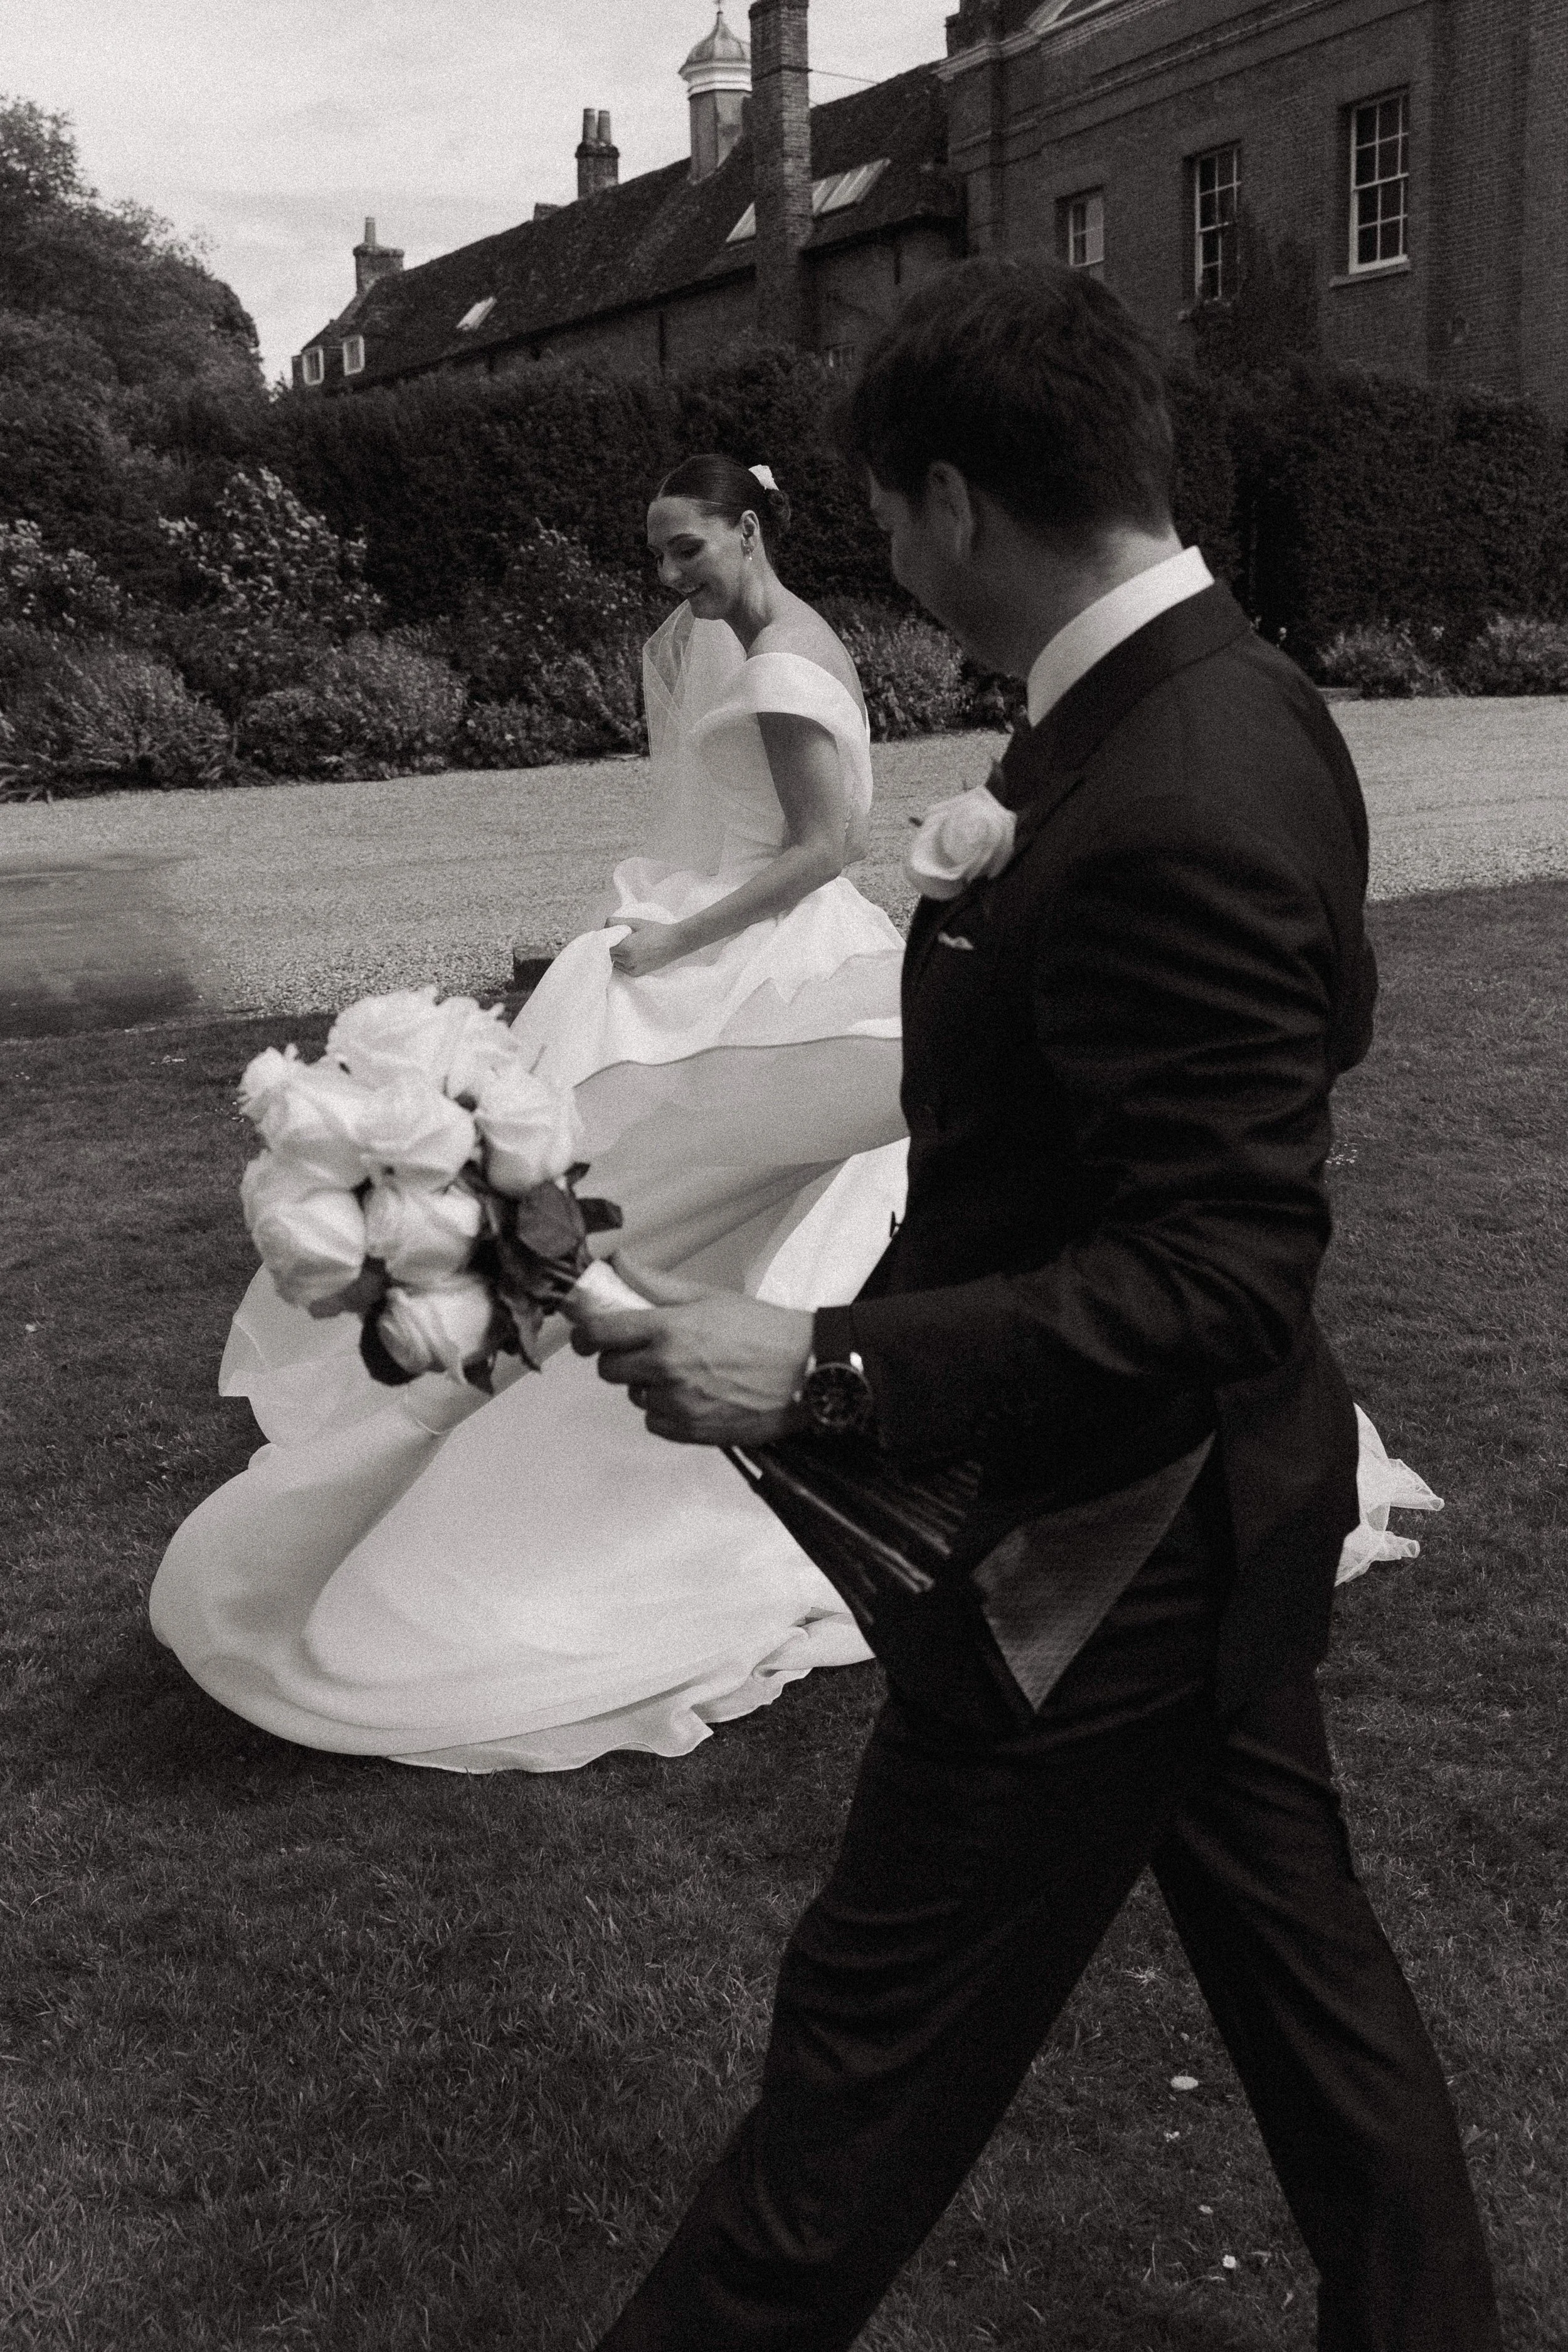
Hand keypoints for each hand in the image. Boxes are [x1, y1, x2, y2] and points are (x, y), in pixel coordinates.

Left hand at [566, 1254, 812, 1444]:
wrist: (806, 1372)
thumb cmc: (763, 1331)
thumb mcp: (709, 1296)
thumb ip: (656, 1283)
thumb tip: (618, 1262)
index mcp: (668, 1328)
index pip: (600, 1332)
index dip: (585, 1333)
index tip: (587, 1333)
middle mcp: (666, 1367)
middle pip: (608, 1368)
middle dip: (618, 1358)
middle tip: (641, 1351)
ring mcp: (677, 1402)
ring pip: (634, 1395)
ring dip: (646, 1385)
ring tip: (680, 1372)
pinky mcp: (690, 1431)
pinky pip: (654, 1421)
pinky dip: (664, 1411)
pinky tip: (691, 1396)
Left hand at [606, 918, 687, 978]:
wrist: (674, 943)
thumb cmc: (656, 931)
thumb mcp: (636, 922)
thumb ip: (617, 922)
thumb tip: (604, 925)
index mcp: (625, 947)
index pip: (605, 945)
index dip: (607, 938)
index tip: (613, 934)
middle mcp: (627, 960)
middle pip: (609, 954)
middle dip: (612, 946)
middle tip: (621, 939)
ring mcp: (632, 969)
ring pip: (615, 962)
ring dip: (617, 955)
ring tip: (628, 947)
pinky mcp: (637, 974)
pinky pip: (622, 968)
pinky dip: (623, 962)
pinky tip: (632, 954)